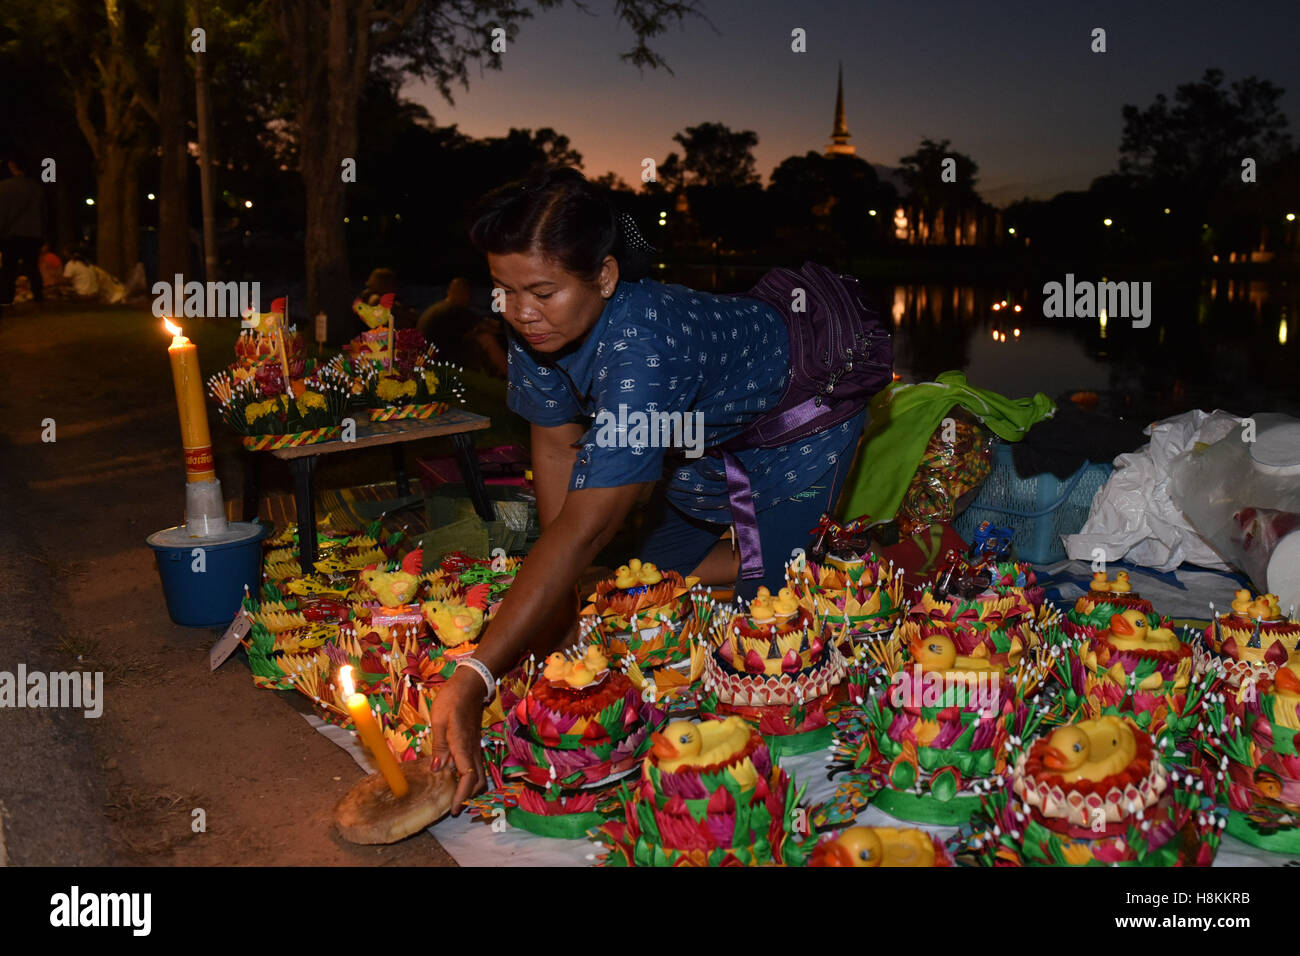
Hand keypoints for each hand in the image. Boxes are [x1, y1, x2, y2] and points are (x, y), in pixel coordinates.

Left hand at [428, 666, 488, 812]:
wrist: (470, 685)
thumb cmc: (451, 699)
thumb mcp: (438, 720)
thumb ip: (439, 746)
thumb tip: (437, 770)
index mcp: (462, 744)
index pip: (468, 776)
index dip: (462, 795)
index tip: (453, 809)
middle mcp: (473, 749)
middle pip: (478, 780)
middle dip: (467, 796)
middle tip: (451, 806)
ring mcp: (476, 746)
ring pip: (479, 774)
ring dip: (469, 788)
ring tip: (453, 795)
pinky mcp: (474, 743)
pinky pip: (475, 765)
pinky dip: (469, 777)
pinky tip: (454, 777)